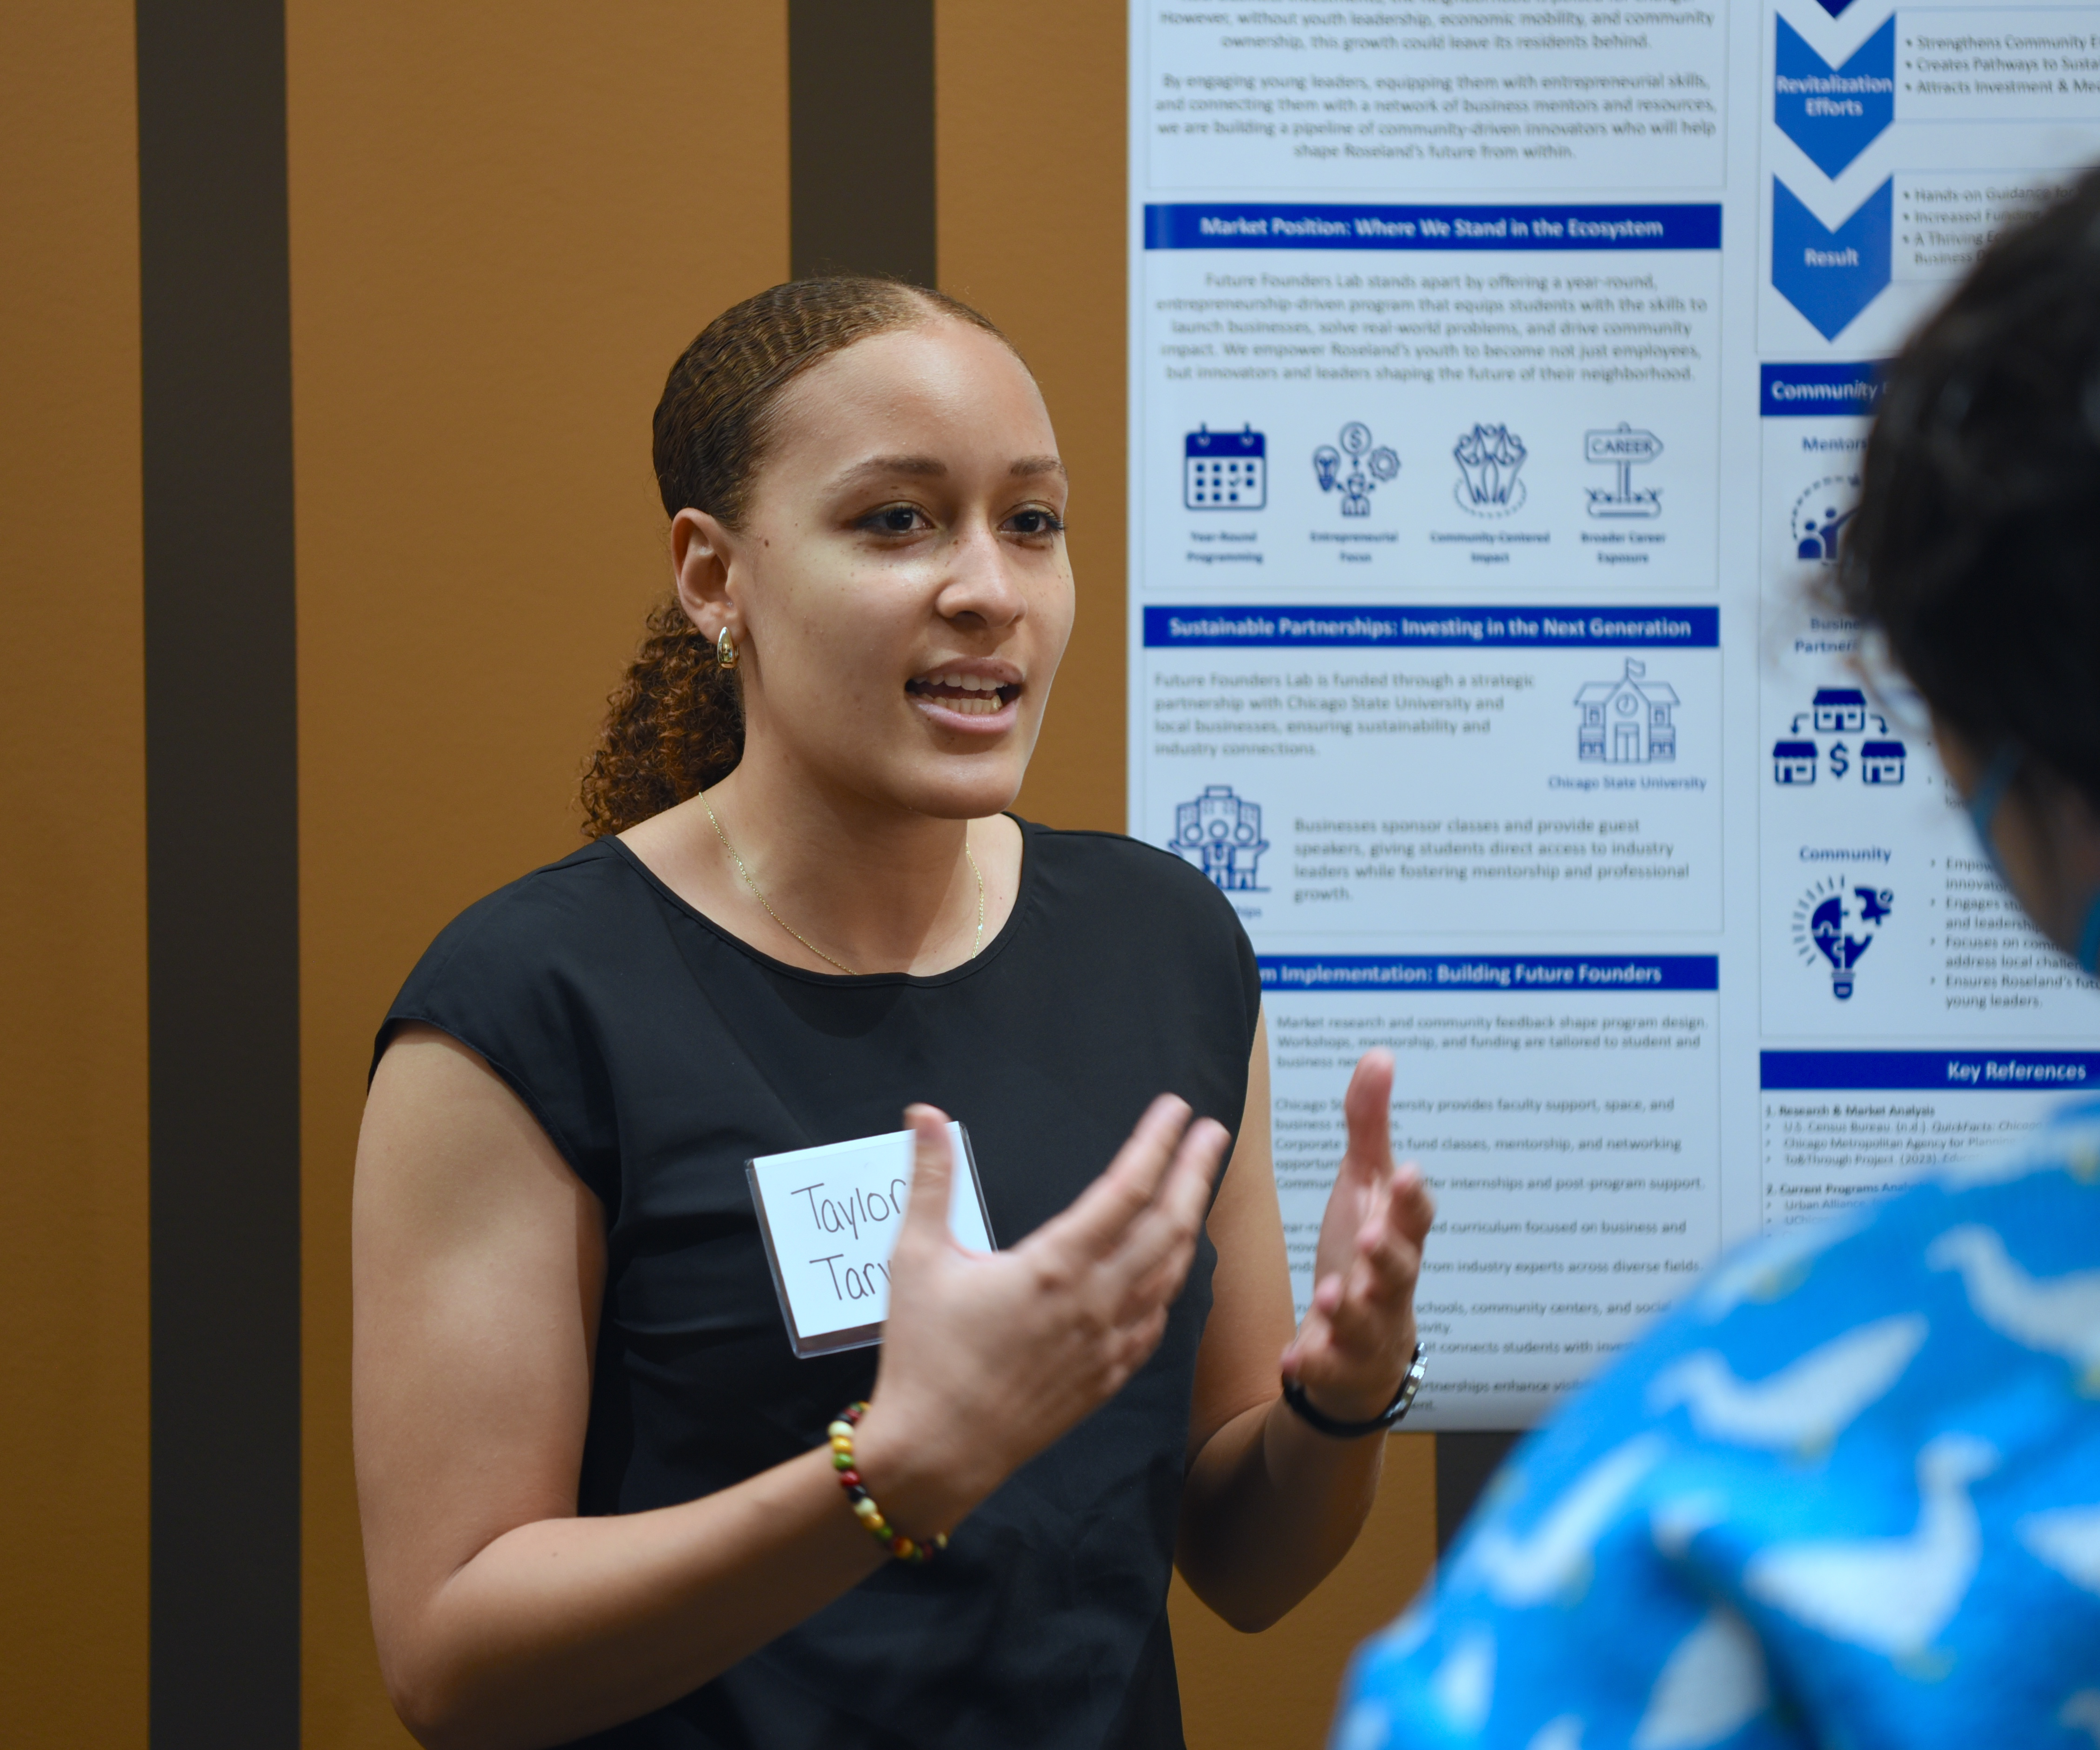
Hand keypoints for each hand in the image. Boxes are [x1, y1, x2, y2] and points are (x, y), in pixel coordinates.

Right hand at [855, 1097, 1229, 1536]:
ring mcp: (1107, 1344)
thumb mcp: (916, 1259)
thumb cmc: (922, 1356)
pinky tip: (1171, 1270)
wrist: (935, 1453)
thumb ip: (930, 1179)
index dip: (1156, 1143)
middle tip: (1212, 1133)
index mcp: (1054, 1267)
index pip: (1125, 1188)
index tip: (1177, 1109)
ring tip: (1196, 1189)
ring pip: (1171, 1274)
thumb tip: (924, 1113)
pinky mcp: (1106, 1378)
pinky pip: (1156, 1322)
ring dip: (1190, 1224)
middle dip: (1194, 1172)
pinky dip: (1171, 1285)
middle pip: (1167, 1225)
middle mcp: (1094, 1302)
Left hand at [1279, 1050, 1434, 1423]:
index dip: (1411, 1196)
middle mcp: (1391, 1283)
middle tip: (1371, 1237)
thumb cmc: (1365, 1255)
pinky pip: (1328, 1368)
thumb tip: (1379, 1055)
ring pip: (1367, 1322)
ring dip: (1351, 1310)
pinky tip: (1293, 1358)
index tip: (1405, 1172)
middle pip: (1399, 1269)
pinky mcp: (1340, 1366)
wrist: (1360, 1349)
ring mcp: (1369, 1329)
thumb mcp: (1363, 1187)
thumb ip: (1368, 1125)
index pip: (1414, 1215)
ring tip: (1333, 1295)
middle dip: (1388, 1253)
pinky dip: (1313, 1364)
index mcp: (1396, 1235)